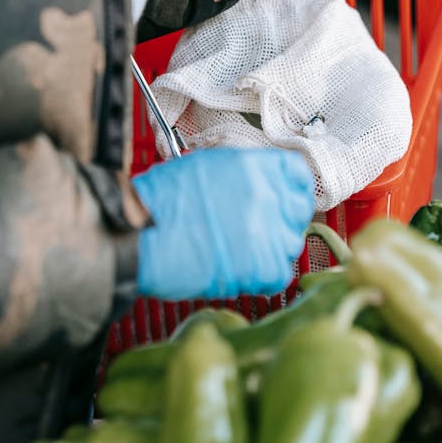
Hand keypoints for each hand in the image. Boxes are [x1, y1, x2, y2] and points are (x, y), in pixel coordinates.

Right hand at [133, 148, 314, 299]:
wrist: (143, 235)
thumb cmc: (164, 200)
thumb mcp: (207, 165)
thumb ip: (243, 173)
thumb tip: (258, 185)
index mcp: (255, 165)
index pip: (298, 174)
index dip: (292, 189)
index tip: (284, 199)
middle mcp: (268, 195)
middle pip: (298, 210)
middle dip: (283, 220)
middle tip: (260, 229)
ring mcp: (268, 231)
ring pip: (291, 243)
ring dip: (272, 249)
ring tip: (242, 251)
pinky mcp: (262, 267)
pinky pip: (280, 275)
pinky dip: (265, 277)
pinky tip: (242, 271)